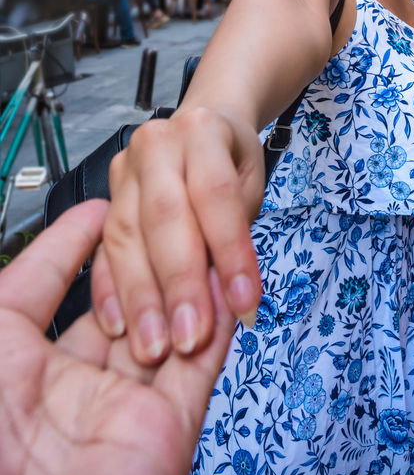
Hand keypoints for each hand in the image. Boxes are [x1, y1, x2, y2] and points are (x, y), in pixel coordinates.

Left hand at [0, 200, 234, 474]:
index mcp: (32, 371)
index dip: (105, 255)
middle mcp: (82, 388)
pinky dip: (217, 322)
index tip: (122, 212)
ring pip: (171, 330)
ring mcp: (128, 406)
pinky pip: (199, 365)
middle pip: (134, 310)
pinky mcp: (169, 425)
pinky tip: (224, 281)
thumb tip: (79, 223)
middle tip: (174, 221)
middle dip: (155, 267)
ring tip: (207, 236)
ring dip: (192, 287)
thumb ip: (34, 275)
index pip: (83, 300)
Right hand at [91, 107, 265, 366]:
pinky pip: (102, 249)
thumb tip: (227, 299)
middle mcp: (156, 143)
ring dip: (141, 298)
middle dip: (179, 283)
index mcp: (202, 129)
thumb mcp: (250, 185)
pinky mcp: (105, 197)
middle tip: (191, 338)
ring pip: (127, 236)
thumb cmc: (230, 162)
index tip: (243, 305)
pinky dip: (109, 292)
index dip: (229, 251)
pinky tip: (119, 328)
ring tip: (156, 347)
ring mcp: (123, 170)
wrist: (201, 128)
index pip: (215, 193)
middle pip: (165, 216)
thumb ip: (236, 233)